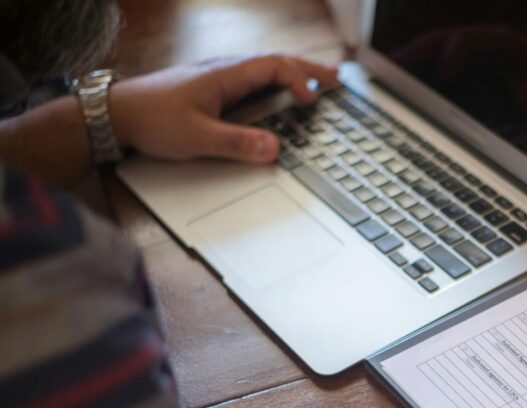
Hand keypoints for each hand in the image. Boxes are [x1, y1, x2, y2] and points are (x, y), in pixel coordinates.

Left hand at [109, 54, 338, 164]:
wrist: (114, 113)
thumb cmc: (150, 119)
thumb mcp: (196, 137)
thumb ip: (237, 143)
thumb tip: (274, 148)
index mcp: (225, 75)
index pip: (274, 67)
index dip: (299, 80)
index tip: (313, 100)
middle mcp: (224, 72)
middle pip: (275, 63)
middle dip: (308, 69)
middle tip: (336, 77)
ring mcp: (218, 80)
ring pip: (264, 71)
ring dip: (292, 76)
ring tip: (316, 85)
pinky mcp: (211, 92)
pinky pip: (252, 82)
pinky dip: (274, 85)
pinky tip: (278, 96)